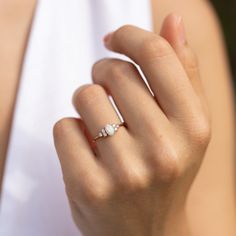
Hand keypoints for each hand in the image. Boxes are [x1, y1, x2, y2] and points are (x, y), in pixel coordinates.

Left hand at [53, 14, 210, 235]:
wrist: (147, 232)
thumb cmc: (165, 171)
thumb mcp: (185, 123)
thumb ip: (180, 71)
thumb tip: (173, 20)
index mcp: (193, 127)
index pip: (156, 55)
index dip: (129, 35)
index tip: (115, 37)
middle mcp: (163, 150)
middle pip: (112, 72)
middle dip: (103, 74)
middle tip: (108, 92)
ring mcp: (125, 172)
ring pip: (84, 96)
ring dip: (86, 102)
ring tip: (100, 123)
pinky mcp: (89, 188)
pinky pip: (64, 127)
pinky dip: (70, 131)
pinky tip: (87, 150)